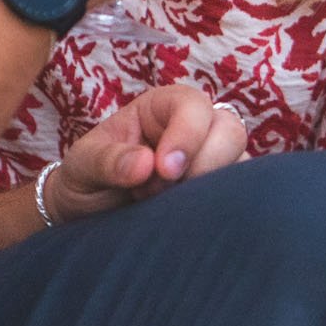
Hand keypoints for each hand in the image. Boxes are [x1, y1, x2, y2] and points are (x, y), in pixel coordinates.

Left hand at [46, 85, 247, 220]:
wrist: (88, 218)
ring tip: (164, 205)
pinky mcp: (219, 194)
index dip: (186, 135)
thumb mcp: (83, 165)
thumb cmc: (85, 180)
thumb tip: (144, 164)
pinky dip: (219, 208)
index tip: (164, 171)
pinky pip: (241, 196)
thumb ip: (108, 160)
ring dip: (209, 189)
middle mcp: (194, 129)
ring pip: (242, 164)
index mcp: (161, 108)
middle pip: (230, 129)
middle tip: (161, 190)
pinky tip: (184, 219)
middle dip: (204, 162)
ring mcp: (211, 162)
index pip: (193, 106)